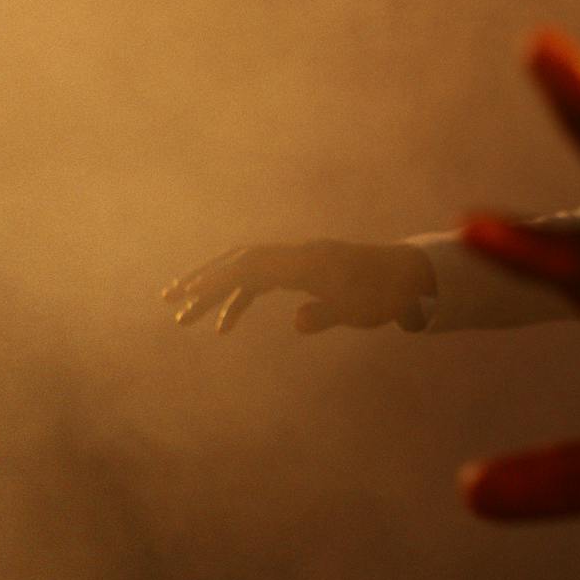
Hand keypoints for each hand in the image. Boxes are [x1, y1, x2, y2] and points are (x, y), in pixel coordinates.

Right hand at [161, 239, 436, 333]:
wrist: (412, 277)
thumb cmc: (387, 295)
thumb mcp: (359, 311)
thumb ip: (327, 314)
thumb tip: (296, 321)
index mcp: (308, 260)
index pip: (252, 264)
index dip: (217, 278)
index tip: (187, 296)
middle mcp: (299, 254)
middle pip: (241, 261)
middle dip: (203, 280)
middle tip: (167, 300)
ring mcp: (299, 261)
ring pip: (246, 269)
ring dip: (215, 289)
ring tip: (183, 315)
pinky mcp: (303, 270)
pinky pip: (261, 279)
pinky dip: (239, 298)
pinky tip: (224, 324)